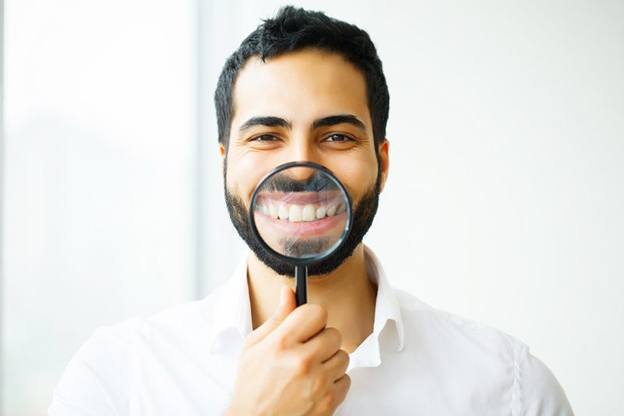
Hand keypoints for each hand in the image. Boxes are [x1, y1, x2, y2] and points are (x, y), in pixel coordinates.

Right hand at [226, 286, 350, 415]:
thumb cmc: (252, 386)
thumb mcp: (254, 346)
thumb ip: (277, 318)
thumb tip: (289, 292)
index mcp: (282, 343)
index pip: (317, 312)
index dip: (312, 318)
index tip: (306, 326)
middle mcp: (302, 361)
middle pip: (334, 333)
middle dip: (321, 340)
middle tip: (306, 351)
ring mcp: (318, 383)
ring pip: (343, 356)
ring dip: (329, 361)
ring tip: (309, 370)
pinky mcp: (329, 401)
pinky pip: (346, 379)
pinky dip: (334, 382)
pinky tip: (315, 385)